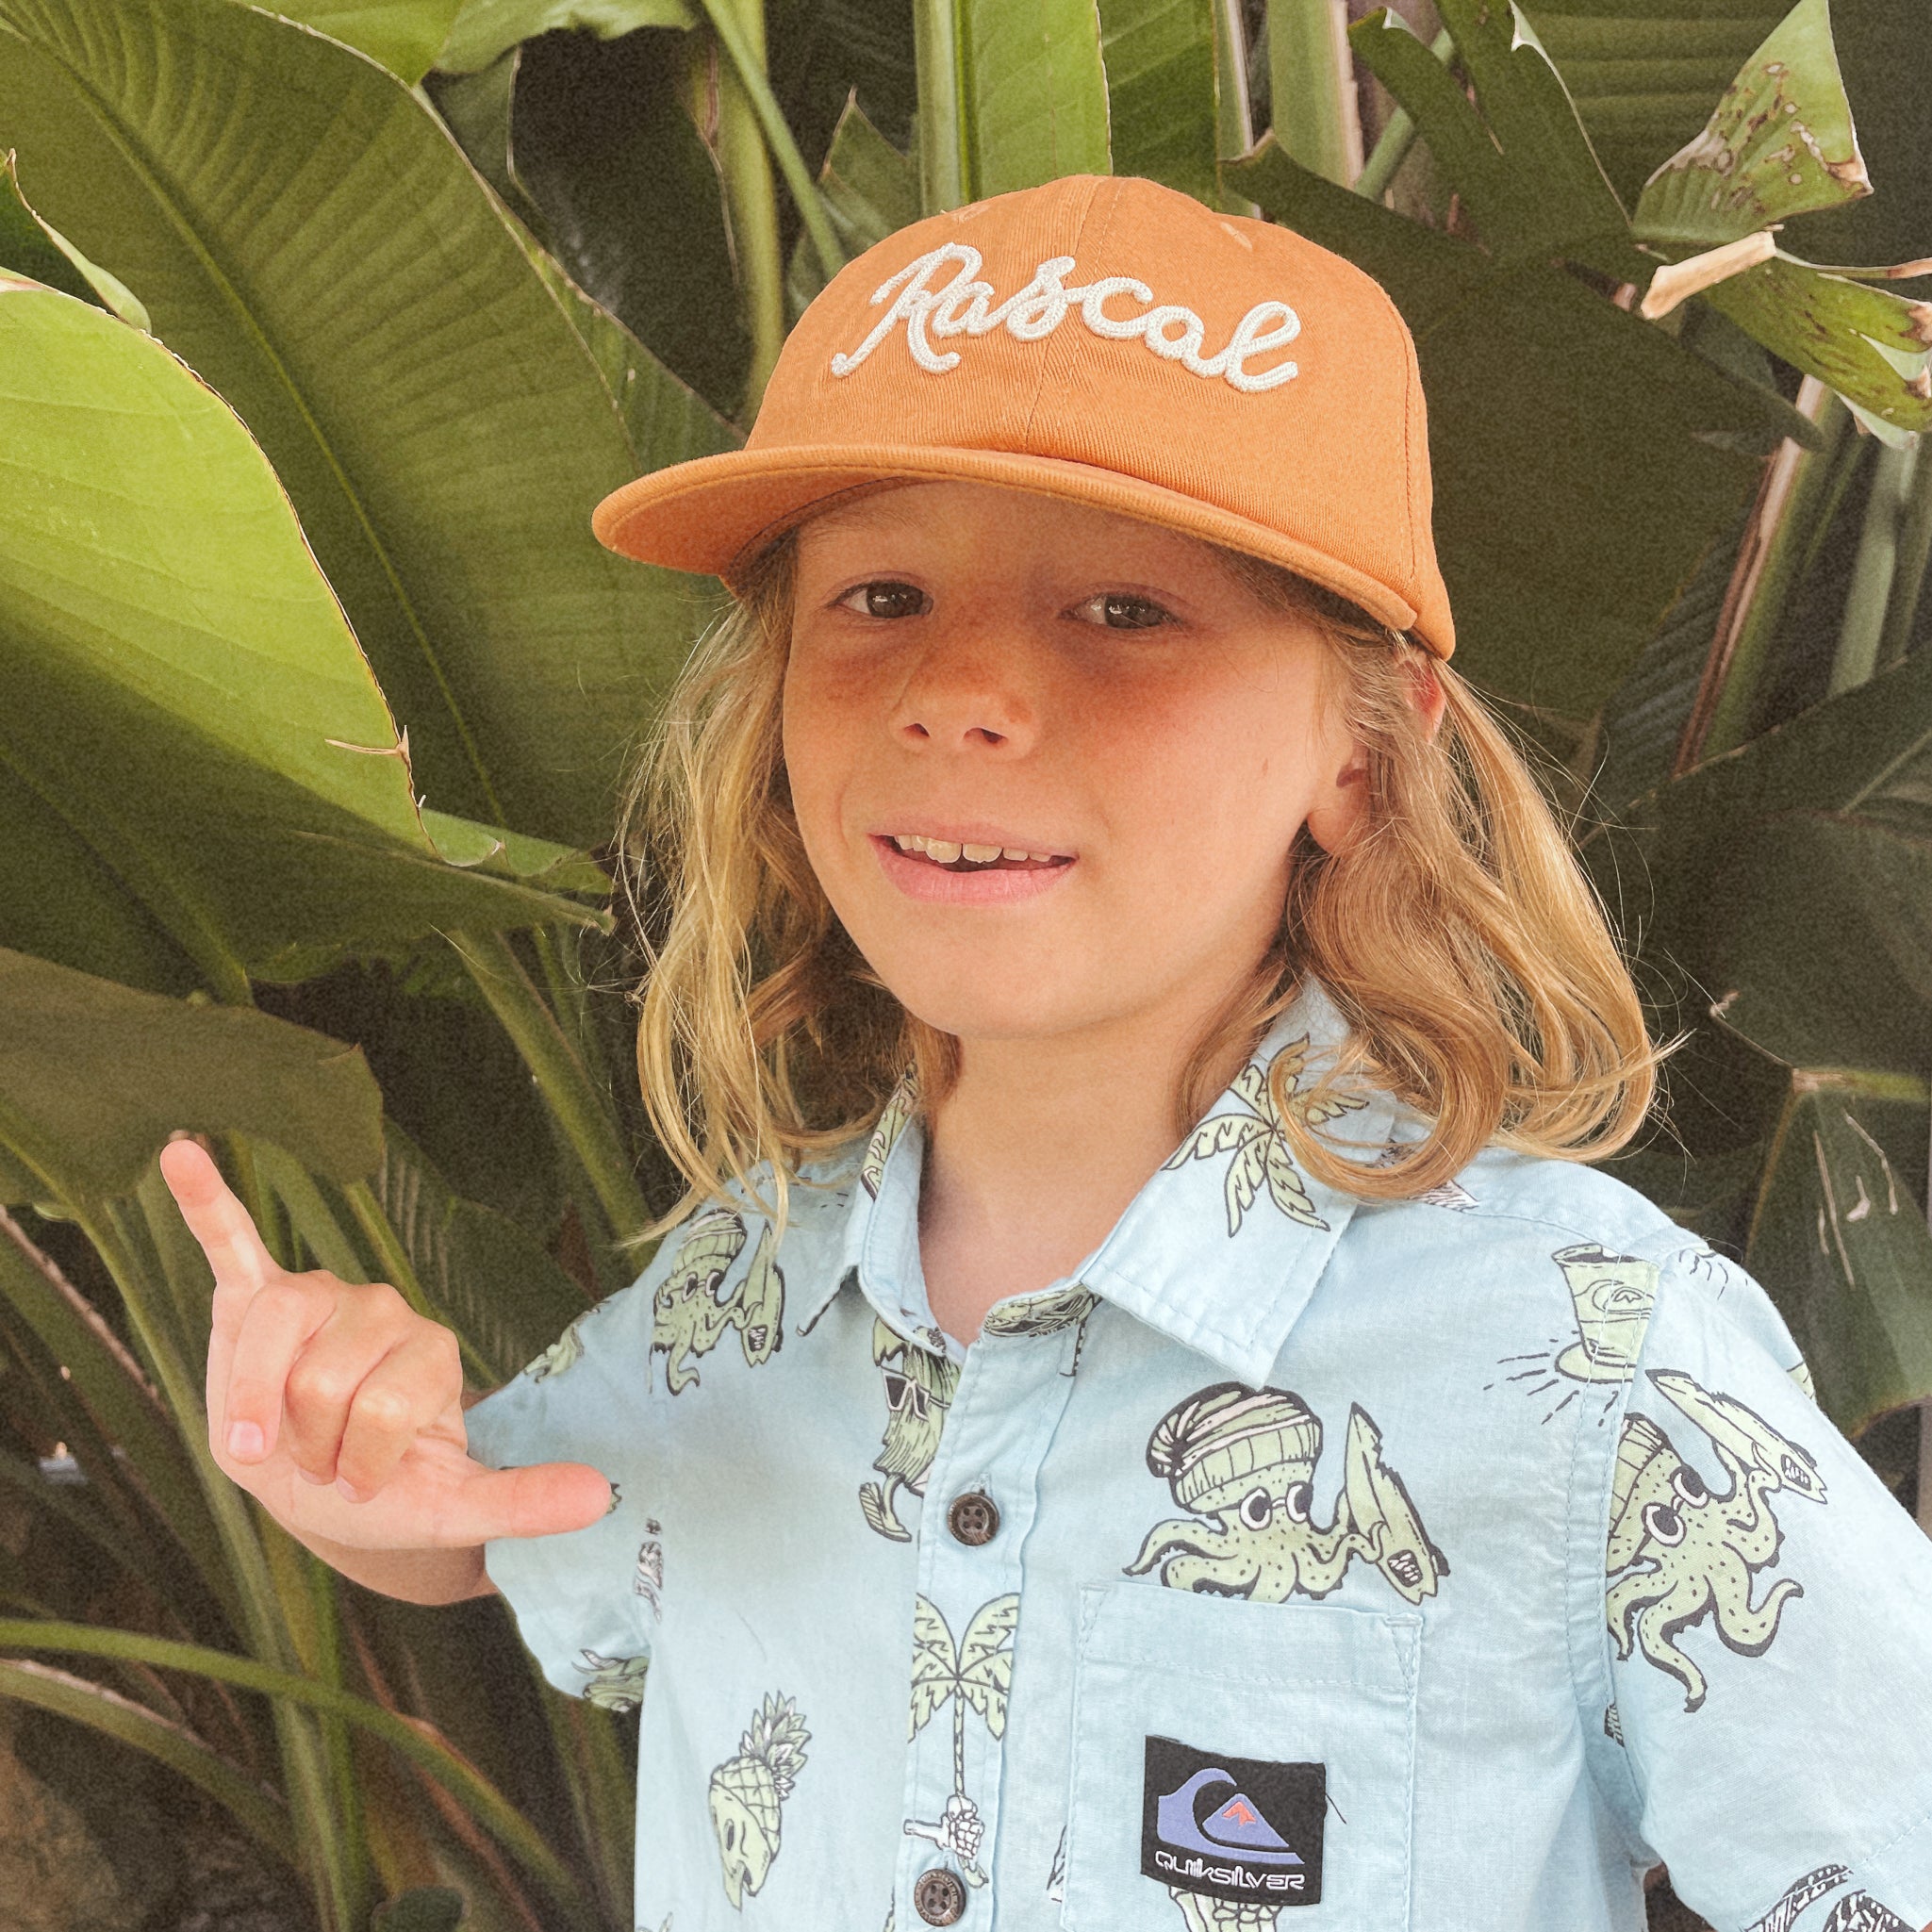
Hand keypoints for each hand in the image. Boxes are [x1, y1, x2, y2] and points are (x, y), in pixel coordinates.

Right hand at [158, 1137, 614, 1550]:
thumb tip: (603, 1497)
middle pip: (321, 1380)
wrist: (325, 1489)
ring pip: (272, 1332)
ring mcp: (317, 1299)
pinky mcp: (255, 1294)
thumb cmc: (388, 1489)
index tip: (363, 1486)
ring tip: (262, 1438)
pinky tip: (183, 1153)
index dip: (360, 1465)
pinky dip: (206, 1201)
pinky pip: (231, 1241)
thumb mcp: (458, 1509)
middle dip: (308, 1445)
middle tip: (318, 1461)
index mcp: (429, 1351)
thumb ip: (523, 1503)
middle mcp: (379, 1309)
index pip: (380, 1409)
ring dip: (255, 1404)